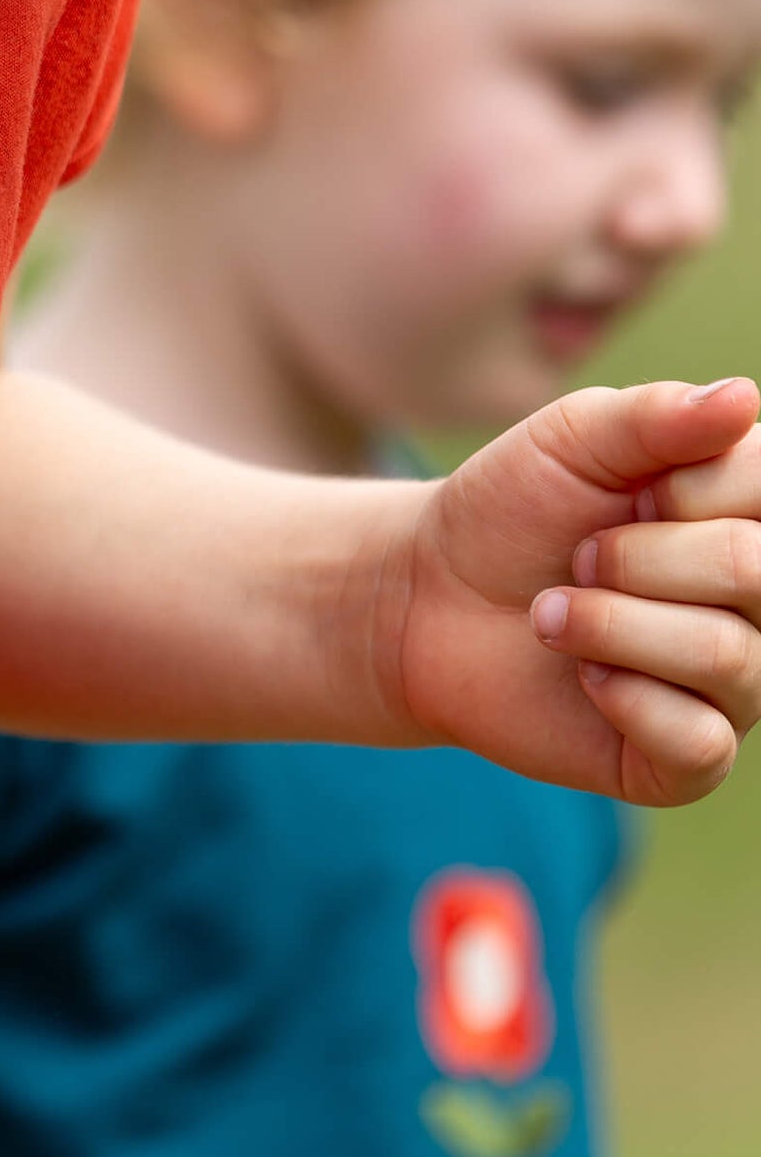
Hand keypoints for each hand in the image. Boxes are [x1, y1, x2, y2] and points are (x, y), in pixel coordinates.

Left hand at [386, 377, 760, 805]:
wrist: (429, 595)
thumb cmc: (511, 510)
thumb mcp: (570, 440)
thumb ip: (656, 416)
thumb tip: (745, 397)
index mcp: (749, 516)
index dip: (682, 488)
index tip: (627, 493)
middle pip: (757, 571)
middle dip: (634, 556)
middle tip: (576, 557)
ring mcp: (735, 685)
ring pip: (727, 656)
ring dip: (605, 622)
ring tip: (551, 612)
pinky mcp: (687, 758)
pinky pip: (698, 741)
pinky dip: (619, 696)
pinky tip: (581, 676)